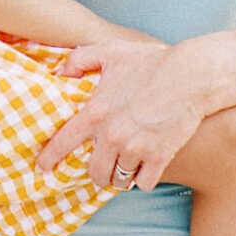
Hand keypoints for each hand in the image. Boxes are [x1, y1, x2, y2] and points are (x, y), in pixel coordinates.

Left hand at [36, 40, 215, 189]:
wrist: (192, 75)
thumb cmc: (152, 62)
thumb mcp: (110, 52)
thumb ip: (80, 60)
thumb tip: (60, 73)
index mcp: (96, 112)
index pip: (63, 143)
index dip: (49, 157)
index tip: (43, 168)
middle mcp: (113, 135)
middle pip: (95, 172)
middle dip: (96, 173)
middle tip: (101, 169)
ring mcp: (136, 148)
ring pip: (119, 180)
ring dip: (120, 178)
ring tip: (124, 169)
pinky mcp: (160, 157)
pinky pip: (145, 183)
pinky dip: (144, 180)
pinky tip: (145, 169)